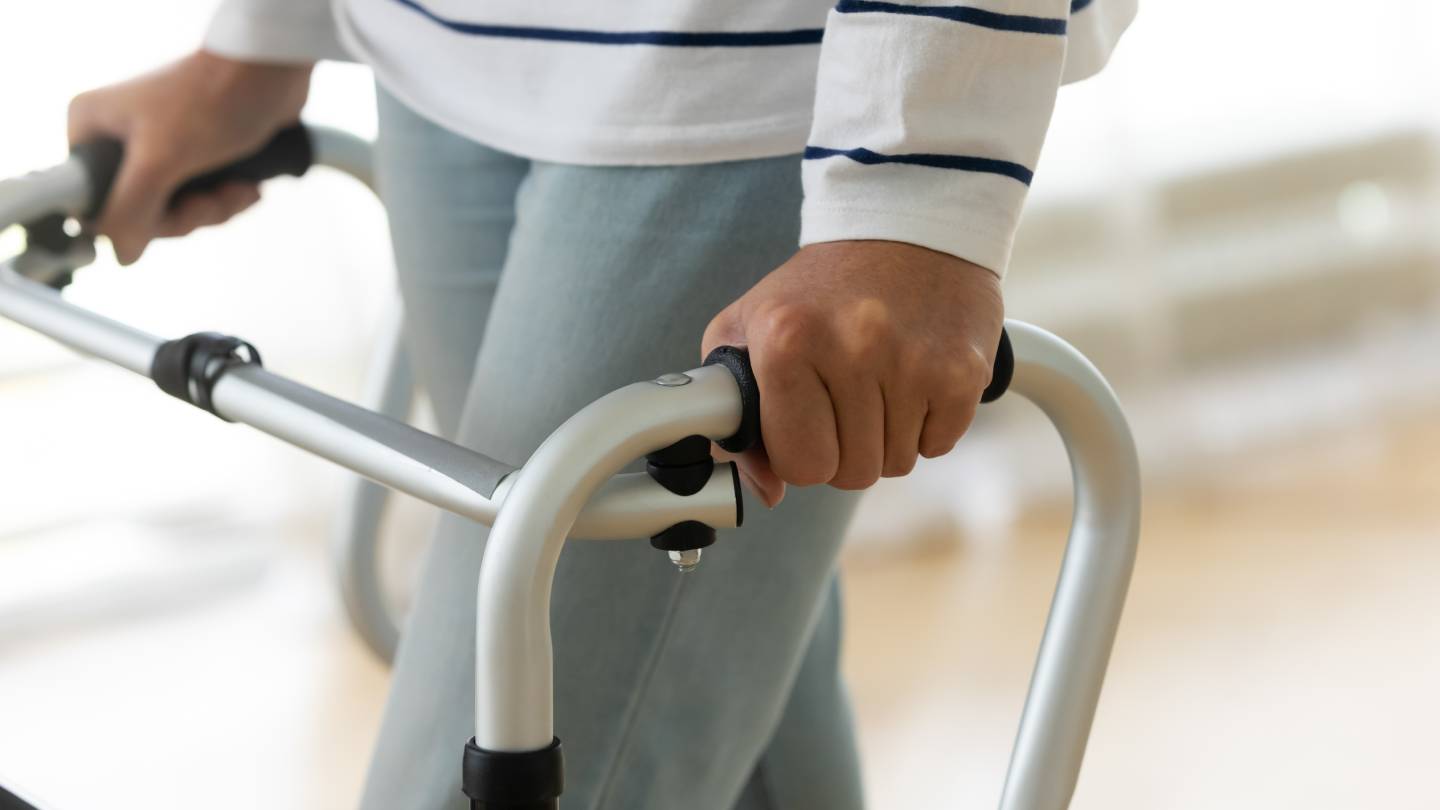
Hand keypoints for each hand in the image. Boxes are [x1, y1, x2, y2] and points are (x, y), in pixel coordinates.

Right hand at [68, 50, 313, 263]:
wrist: (271, 73)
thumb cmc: (212, 101)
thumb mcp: (160, 162)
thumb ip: (130, 211)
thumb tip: (120, 254)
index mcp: (91, 129)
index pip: (89, 202)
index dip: (128, 220)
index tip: (163, 211)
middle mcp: (119, 138)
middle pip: (139, 213)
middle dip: (185, 216)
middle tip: (208, 201)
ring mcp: (158, 147)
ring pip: (176, 209)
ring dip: (213, 210)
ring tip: (236, 189)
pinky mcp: (195, 153)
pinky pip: (202, 198)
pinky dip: (227, 200)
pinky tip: (248, 187)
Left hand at [701, 240, 1003, 506]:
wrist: (908, 223)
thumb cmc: (822, 286)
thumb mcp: (750, 327)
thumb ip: (733, 414)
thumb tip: (761, 489)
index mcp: (786, 342)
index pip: (798, 465)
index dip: (802, 451)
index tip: (807, 420)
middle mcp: (851, 349)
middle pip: (851, 473)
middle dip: (845, 448)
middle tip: (846, 396)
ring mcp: (911, 362)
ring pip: (895, 464)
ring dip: (886, 436)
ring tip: (881, 380)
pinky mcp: (961, 371)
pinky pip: (938, 445)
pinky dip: (927, 425)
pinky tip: (916, 377)